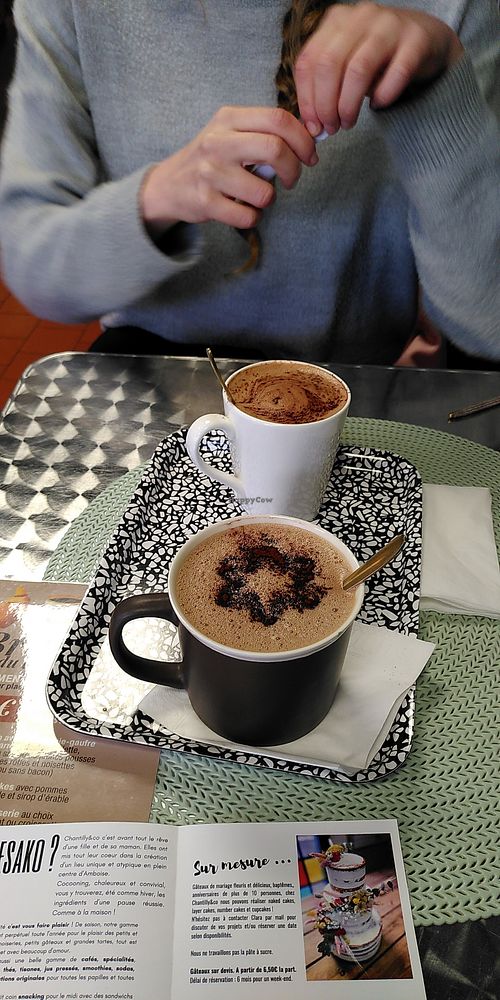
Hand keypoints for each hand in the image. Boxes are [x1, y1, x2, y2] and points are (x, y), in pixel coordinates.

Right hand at [140, 105, 316, 232]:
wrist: (169, 185)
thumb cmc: (211, 159)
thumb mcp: (231, 132)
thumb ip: (264, 131)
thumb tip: (309, 140)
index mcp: (229, 118)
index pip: (278, 119)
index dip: (303, 139)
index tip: (309, 156)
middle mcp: (218, 141)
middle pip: (275, 149)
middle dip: (294, 170)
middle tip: (292, 179)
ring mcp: (210, 172)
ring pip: (264, 192)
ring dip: (269, 199)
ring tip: (258, 196)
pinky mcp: (205, 202)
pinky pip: (248, 216)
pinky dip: (253, 217)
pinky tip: (243, 209)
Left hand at [294, 2, 463, 134]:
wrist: (428, 38)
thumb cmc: (380, 58)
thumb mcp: (347, 61)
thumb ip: (327, 84)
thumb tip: (312, 124)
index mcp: (337, 20)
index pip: (309, 60)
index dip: (307, 98)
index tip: (313, 125)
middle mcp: (361, 16)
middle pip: (329, 65)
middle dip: (325, 105)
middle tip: (331, 127)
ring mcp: (390, 25)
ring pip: (358, 70)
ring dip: (348, 105)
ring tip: (348, 123)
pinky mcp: (416, 40)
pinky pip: (396, 73)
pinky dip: (383, 95)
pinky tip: (378, 105)